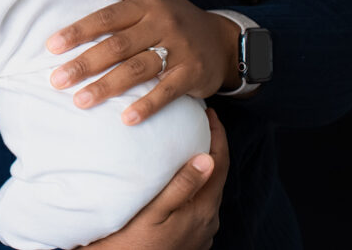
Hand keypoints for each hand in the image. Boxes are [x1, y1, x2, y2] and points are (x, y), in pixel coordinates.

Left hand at [47, 0, 240, 124]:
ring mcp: (180, 49)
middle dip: (85, 63)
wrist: (224, 41)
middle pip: (117, 45)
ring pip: (138, 68)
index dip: (78, 31)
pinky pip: (167, 90)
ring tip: (80, 101)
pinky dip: (148, 105)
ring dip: (107, 86)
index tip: (52, 46)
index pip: (107, 17)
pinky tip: (126, 118)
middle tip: (57, 80)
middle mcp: (162, 24)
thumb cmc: (177, 17)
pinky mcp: (193, 73)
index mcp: (147, 5)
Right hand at [85, 108, 227, 249]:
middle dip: (212, 147)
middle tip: (200, 123)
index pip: (219, 164)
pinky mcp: (193, 239)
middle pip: (217, 176)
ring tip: (190, 145)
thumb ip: (182, 186)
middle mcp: (208, 222)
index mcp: (203, 210)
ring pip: (209, 190)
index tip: (210, 113)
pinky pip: (200, 204)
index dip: (218, 136)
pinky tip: (181, 178)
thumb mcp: (154, 213)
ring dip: (204, 167)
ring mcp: (202, 232)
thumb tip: (207, 158)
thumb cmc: (131, 242)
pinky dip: (196, 185)